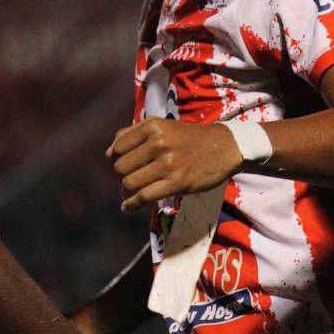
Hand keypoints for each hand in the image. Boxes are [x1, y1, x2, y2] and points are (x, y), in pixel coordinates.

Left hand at [107, 118, 241, 212]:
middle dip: (124, 175)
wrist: (224, 147)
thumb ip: (132, 134)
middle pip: (121, 168)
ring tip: (131, 194)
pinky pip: (144, 197)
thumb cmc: (190, 137)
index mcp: (153, 127)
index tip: (127, 164)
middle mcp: (159, 144)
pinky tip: (127, 207)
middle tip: (133, 178)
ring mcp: (168, 164)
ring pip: (130, 184)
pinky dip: (132, 205)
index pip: (118, 148)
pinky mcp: (177, 183)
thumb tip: (108, 154)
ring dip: (127, 192)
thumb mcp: (162, 125)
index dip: (118, 158)